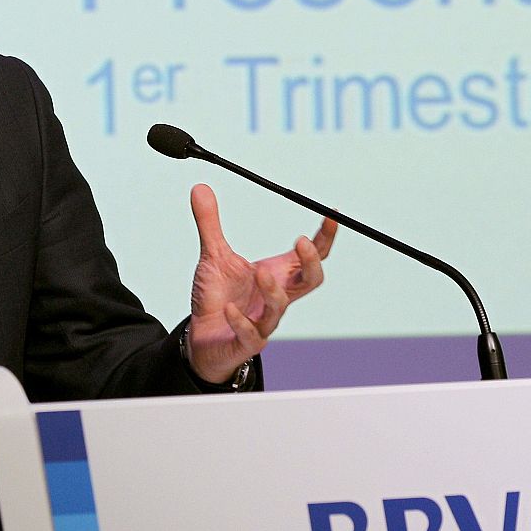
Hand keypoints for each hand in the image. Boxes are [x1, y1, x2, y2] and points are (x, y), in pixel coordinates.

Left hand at [186, 183, 336, 383]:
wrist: (201, 337)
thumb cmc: (217, 297)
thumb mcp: (213, 255)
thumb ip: (210, 224)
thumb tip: (200, 189)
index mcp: (277, 275)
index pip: (311, 255)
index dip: (324, 237)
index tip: (330, 215)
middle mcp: (276, 296)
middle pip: (311, 280)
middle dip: (311, 262)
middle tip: (301, 242)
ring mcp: (264, 321)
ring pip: (281, 308)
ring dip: (274, 290)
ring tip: (259, 273)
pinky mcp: (246, 341)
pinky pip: (251, 334)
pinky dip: (241, 321)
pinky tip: (229, 309)